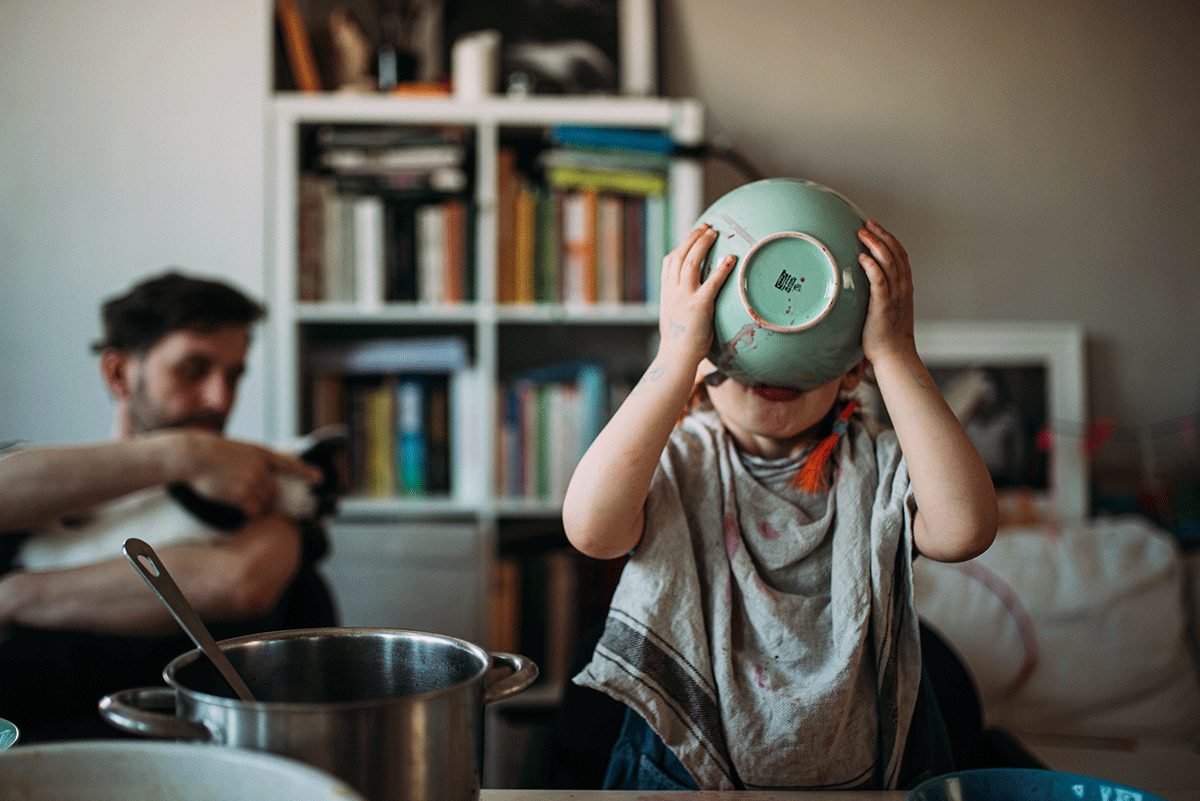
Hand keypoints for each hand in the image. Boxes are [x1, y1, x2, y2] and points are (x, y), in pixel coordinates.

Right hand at [165, 432, 320, 518]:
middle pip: (273, 491)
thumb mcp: (237, 450)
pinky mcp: (241, 493)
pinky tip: (235, 507)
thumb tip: (262, 478)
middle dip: (264, 498)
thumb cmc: (210, 454)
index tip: (318, 478)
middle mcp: (260, 466)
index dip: (305, 472)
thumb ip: (253, 462)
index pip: (289, 463)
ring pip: (264, 502)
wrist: (193, 456)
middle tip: (247, 498)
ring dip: (254, 505)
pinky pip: (253, 510)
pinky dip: (248, 512)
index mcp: (260, 453)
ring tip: (235, 497)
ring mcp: (252, 479)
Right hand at [657, 224, 737, 369]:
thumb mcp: (673, 317)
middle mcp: (673, 290)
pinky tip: (730, 259)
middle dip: (693, 238)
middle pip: (681, 255)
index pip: (669, 262)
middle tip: (706, 228)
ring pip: (692, 262)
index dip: (681, 246)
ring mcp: (684, 296)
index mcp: (666, 292)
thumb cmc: (678, 342)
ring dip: (703, 245)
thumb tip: (689, 299)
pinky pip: (712, 282)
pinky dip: (721, 268)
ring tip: (714, 233)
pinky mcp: (699, 305)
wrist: (676, 356)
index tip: (691, 237)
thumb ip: (679, 303)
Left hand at [858, 219, 915, 364]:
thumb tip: (862, 287)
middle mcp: (903, 288)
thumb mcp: (885, 310)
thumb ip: (879, 295)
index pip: (900, 255)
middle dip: (882, 235)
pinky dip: (872, 266)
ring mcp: (894, 296)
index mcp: (904, 287)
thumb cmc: (885, 336)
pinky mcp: (883, 305)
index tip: (875, 227)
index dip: (889, 238)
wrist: (894, 356)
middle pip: (895, 253)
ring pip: (889, 262)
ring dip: (875, 245)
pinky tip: (862, 257)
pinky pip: (879, 281)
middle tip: (867, 223)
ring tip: (862, 233)